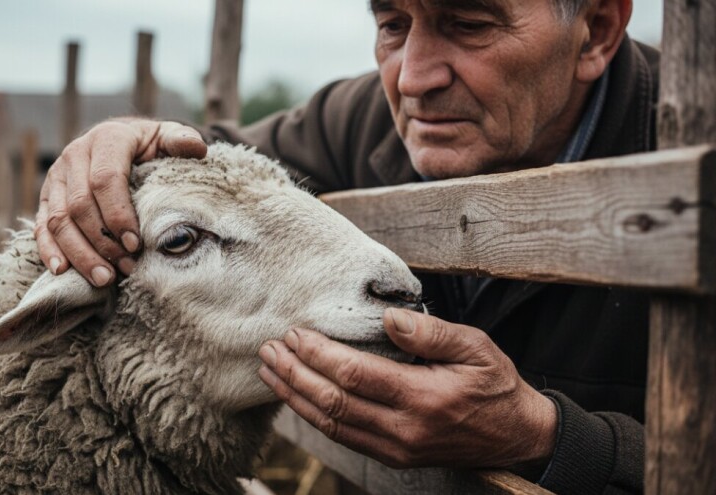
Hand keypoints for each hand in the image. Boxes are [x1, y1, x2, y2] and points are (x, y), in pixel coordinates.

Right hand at [36, 119, 206, 285]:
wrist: (124, 143)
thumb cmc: (151, 147)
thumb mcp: (167, 138)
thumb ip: (182, 140)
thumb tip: (196, 148)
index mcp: (106, 139)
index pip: (105, 180)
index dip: (118, 215)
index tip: (136, 244)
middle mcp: (75, 154)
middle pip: (79, 205)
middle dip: (102, 241)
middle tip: (126, 267)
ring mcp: (57, 177)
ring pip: (58, 220)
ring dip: (79, 253)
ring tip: (104, 278)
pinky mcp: (47, 197)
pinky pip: (42, 226)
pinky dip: (49, 250)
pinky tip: (62, 271)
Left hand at [257, 309, 556, 468]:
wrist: (516, 436)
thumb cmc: (494, 385)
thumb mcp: (476, 348)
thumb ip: (432, 333)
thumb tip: (389, 319)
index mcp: (424, 398)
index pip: (354, 375)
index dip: (318, 354)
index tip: (295, 333)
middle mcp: (404, 429)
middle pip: (332, 402)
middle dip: (294, 374)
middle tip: (269, 349)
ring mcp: (396, 448)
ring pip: (330, 425)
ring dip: (295, 397)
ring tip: (269, 371)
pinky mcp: (392, 457)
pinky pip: (343, 437)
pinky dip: (313, 416)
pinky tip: (296, 396)